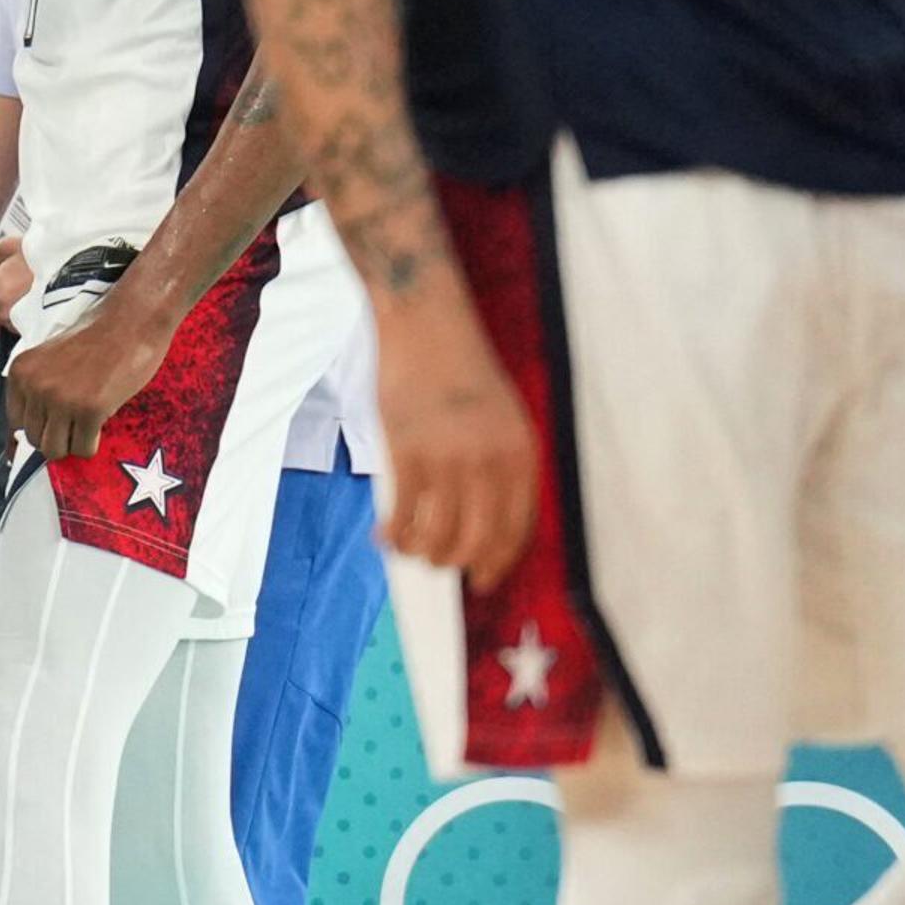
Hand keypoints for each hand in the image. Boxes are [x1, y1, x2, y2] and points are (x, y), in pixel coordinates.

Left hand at [1, 296, 170, 460]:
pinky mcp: (88, 410)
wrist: (131, 322)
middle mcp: (35, 386)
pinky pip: (82, 449)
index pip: (15, 421)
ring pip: (54, 449)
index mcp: (21, 371)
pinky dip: (91, 445)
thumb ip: (37, 386)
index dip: (38, 425)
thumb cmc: (97, 336)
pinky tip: (100, 426)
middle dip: (56, 436)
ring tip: (86, 427)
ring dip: (71, 444)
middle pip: (34, 439)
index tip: (53, 425)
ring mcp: (60, 399)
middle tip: (75, 424)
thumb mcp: (50, 357)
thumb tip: (26, 430)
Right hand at [372, 296, 538, 586]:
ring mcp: (447, 458)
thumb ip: (500, 467)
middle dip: (454, 563)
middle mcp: (489, 462)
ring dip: (421, 553)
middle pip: (475, 540)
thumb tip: (484, 525)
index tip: (480, 580)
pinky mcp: (407, 451)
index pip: (514, 530)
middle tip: (436, 562)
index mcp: (520, 455)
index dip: (496, 563)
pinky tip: (384, 535)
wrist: (426, 324)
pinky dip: (393, 535)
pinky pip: (404, 514)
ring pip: (438, 535)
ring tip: (407, 547)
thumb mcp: (502, 419)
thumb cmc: (461, 372)